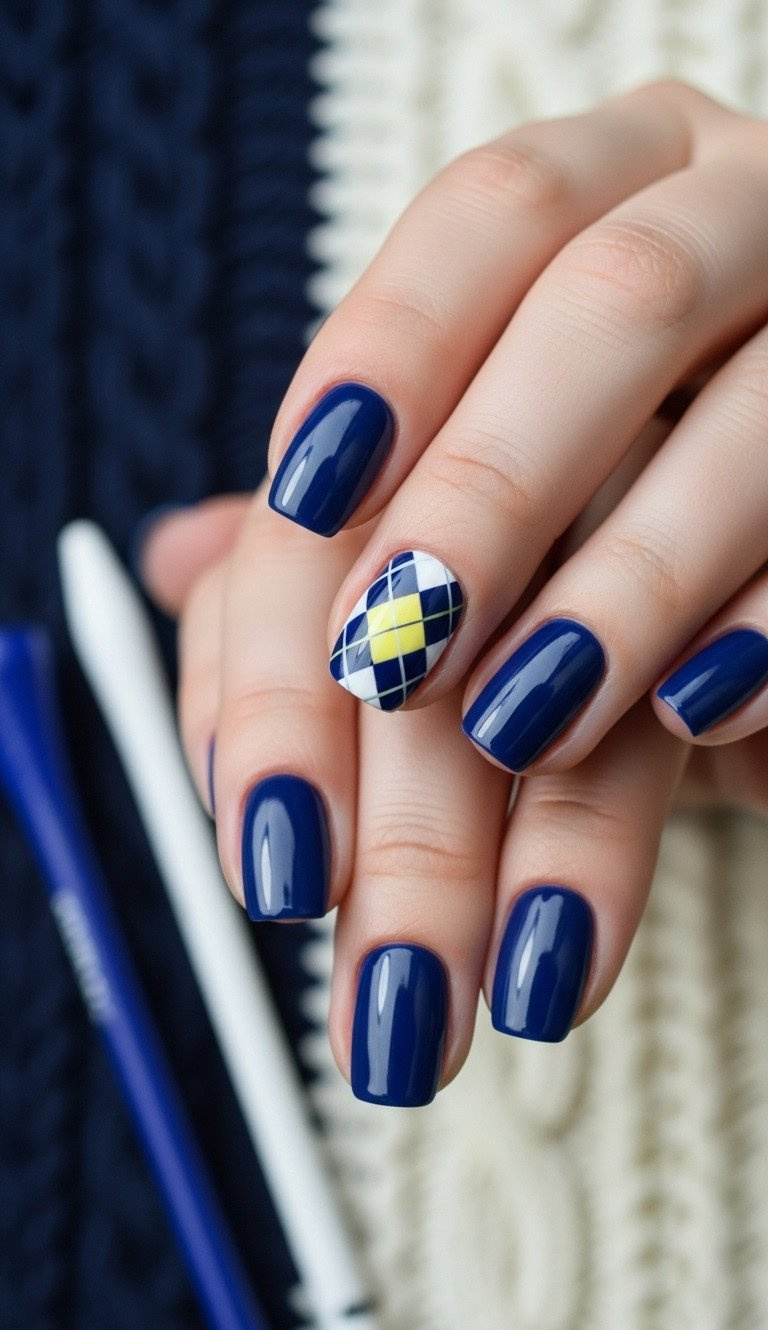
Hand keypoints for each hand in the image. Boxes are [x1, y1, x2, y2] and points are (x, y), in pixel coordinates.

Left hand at [138, 75, 767, 1105]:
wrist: (766, 549)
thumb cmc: (594, 507)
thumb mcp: (459, 494)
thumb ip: (338, 518)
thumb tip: (178, 562)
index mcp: (607, 196)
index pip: (489, 220)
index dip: (395, 347)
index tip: (304, 494)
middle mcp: (733, 225)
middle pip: (614, 301)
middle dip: (490, 486)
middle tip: (392, 653)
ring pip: (753, 419)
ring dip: (622, 589)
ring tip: (510, 724)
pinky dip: (759, 632)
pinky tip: (688, 717)